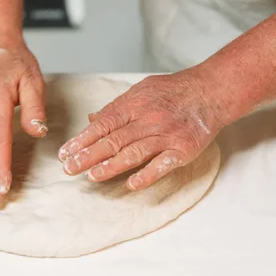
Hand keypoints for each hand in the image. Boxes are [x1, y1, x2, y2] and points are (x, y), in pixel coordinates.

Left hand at [58, 70, 226, 189]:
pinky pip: (162, 164)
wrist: (210, 91)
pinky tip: (131, 184)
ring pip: (133, 152)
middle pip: (113, 141)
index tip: (65, 153)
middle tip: (70, 168)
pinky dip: (147, 174)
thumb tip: (92, 119)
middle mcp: (147, 120)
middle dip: (88, 156)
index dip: (82, 140)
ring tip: (92, 176)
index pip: (102, 125)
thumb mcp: (140, 90)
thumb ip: (116, 107)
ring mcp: (165, 135)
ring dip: (111, 166)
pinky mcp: (182, 149)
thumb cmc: (172, 91)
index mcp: (133, 105)